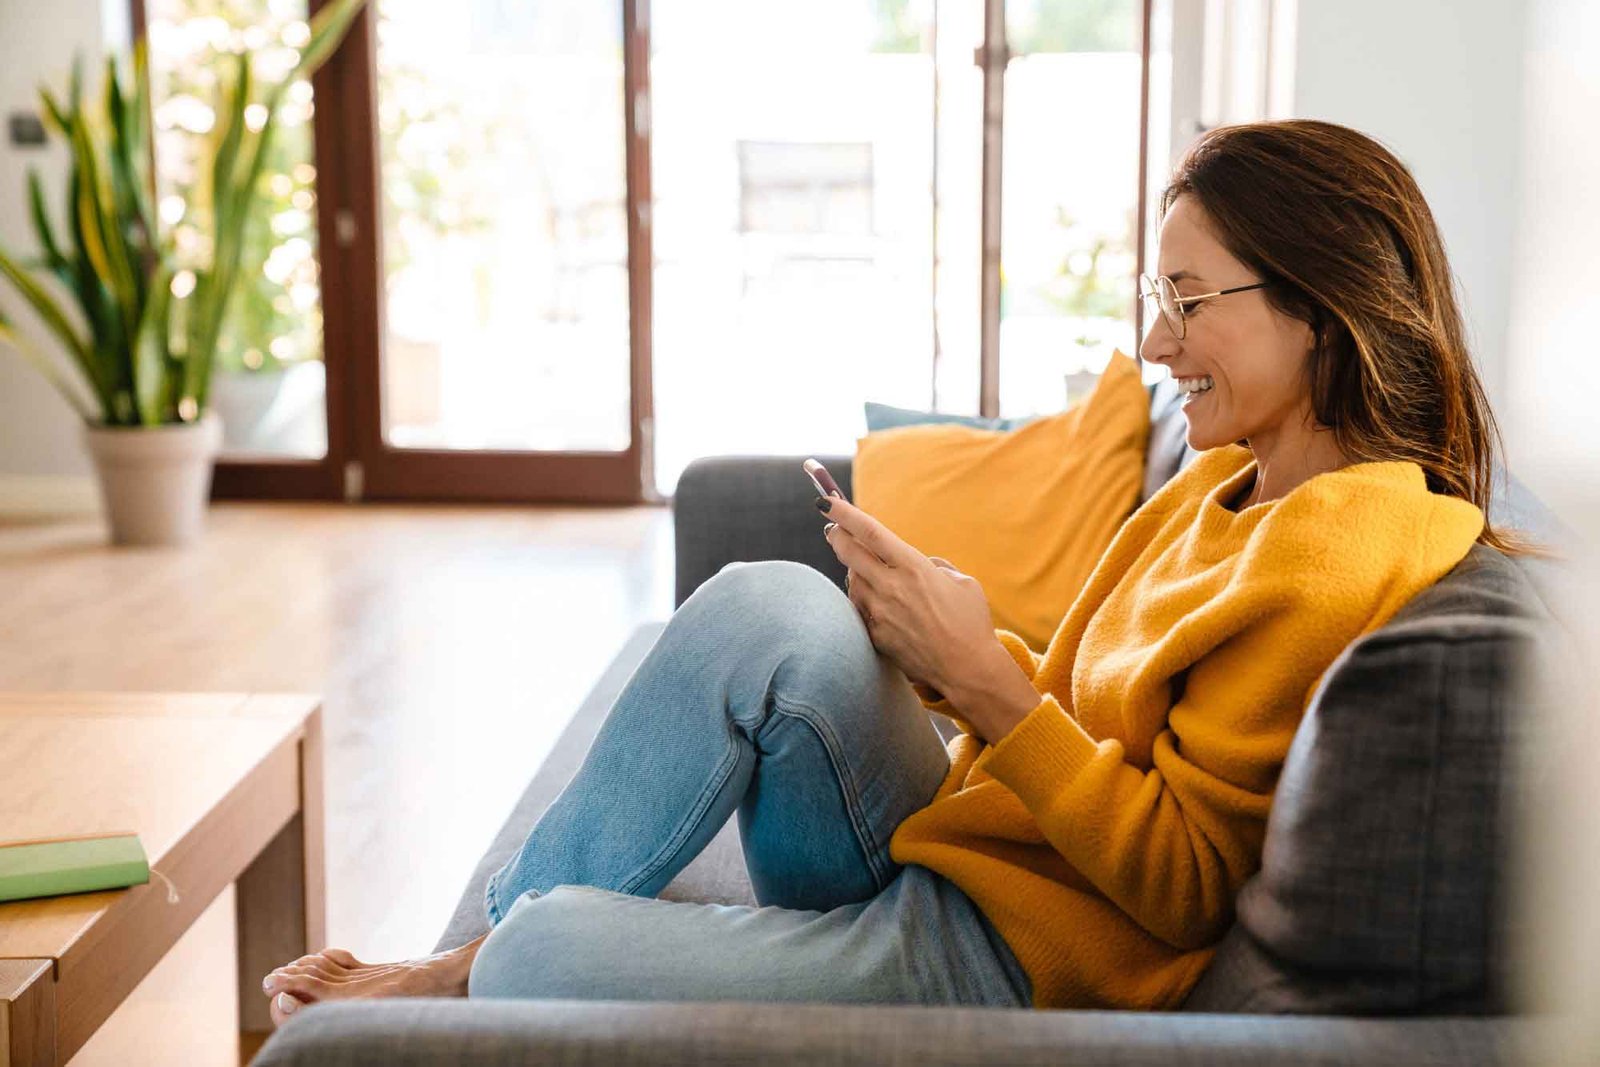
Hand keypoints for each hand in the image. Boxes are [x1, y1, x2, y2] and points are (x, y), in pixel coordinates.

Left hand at [818, 495, 999, 699]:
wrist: (968, 670)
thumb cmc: (971, 623)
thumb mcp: (962, 582)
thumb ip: (934, 566)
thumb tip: (918, 563)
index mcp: (914, 567)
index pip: (869, 532)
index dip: (843, 514)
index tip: (825, 502)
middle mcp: (891, 587)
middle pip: (848, 553)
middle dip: (836, 536)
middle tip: (832, 529)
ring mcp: (880, 613)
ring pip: (853, 582)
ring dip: (856, 572)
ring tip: (873, 575)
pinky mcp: (875, 636)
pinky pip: (859, 609)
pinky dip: (864, 601)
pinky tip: (879, 604)